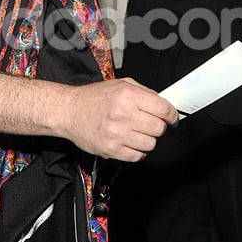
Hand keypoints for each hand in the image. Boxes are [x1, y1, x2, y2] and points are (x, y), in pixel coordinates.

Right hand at [61, 78, 177, 161]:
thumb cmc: (93, 98)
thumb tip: (165, 105)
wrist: (69, 111)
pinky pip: (137, 156)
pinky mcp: (111, 149)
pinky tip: (129, 141)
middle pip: (159, 128)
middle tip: (150, 123)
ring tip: (136, 132)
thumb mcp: (120, 84)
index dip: (172, 115)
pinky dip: (137, 151)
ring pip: (150, 144)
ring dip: (147, 139)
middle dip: (159, 126)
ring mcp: (116, 134)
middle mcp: (122, 114)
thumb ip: (144, 92)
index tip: (171, 118)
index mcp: (127, 95)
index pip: (163, 109)